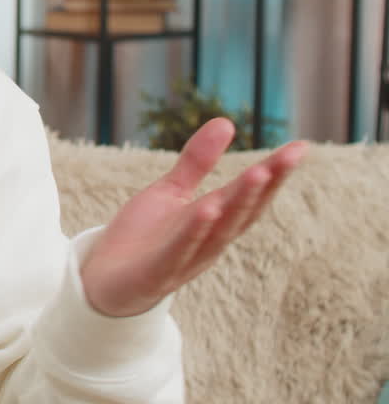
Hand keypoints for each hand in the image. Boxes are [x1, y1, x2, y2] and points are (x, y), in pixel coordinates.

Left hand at [79, 118, 305, 317]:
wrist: (104, 282)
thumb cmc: (143, 238)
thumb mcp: (171, 192)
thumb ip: (197, 162)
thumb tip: (227, 121)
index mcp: (213, 221)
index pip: (249, 196)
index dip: (275, 174)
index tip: (300, 147)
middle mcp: (207, 241)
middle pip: (242, 212)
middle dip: (266, 184)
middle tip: (289, 156)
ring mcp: (185, 259)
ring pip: (218, 232)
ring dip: (238, 204)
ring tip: (257, 173)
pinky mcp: (157, 273)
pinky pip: (179, 252)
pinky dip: (194, 232)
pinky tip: (207, 209)